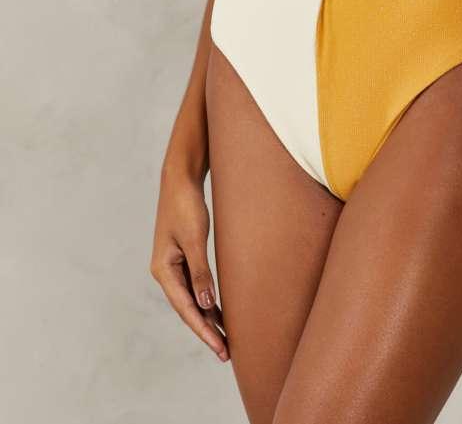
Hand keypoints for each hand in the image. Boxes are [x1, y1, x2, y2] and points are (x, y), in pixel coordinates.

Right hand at [149, 164, 228, 361]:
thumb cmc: (186, 206)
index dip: (203, 330)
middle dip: (206, 331)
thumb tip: (206, 303)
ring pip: (193, 299)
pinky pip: (196, 285)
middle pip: (188, 308)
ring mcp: (174, 265)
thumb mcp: (194, 239)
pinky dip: (207, 299)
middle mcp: (166, 272)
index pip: (186, 308)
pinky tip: (219, 311)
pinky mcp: (183, 257)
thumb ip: (200, 272)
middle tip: (226, 353)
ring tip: (226, 339)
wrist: (180, 179)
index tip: (220, 348)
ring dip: (208, 317)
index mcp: (163, 270)